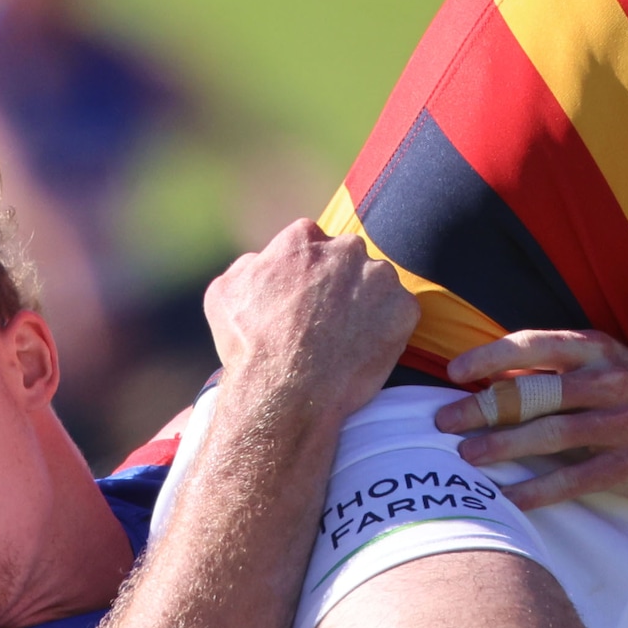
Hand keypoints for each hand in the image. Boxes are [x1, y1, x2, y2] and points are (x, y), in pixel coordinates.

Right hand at [204, 220, 416, 405]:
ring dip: (367, 303)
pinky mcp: (404, 309)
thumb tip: (261, 261)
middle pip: (348, 258)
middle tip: (327, 319)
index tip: (305, 298)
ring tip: (346, 338)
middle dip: (340, 282)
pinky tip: (364, 350)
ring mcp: (379, 278)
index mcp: (303, 238)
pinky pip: (399, 313)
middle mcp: (345, 249)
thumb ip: (248, 265)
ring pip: (377, 283)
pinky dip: (388, 329)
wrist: (288, 389)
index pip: (311, 243)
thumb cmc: (251, 344)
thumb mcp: (224, 294)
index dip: (307, 273)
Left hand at [436, 331, 627, 511]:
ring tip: (468, 457)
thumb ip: (547, 369)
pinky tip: (511, 497)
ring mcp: (627, 422)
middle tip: (445, 421)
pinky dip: (541, 489)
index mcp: (598, 349)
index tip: (454, 371)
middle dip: (486, 408)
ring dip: (506, 446)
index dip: (493, 356)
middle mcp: (613, 380)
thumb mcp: (596, 367)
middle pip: (539, 392)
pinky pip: (579, 478)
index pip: (537, 344)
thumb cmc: (627, 396)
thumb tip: (481, 376)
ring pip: (556, 433)